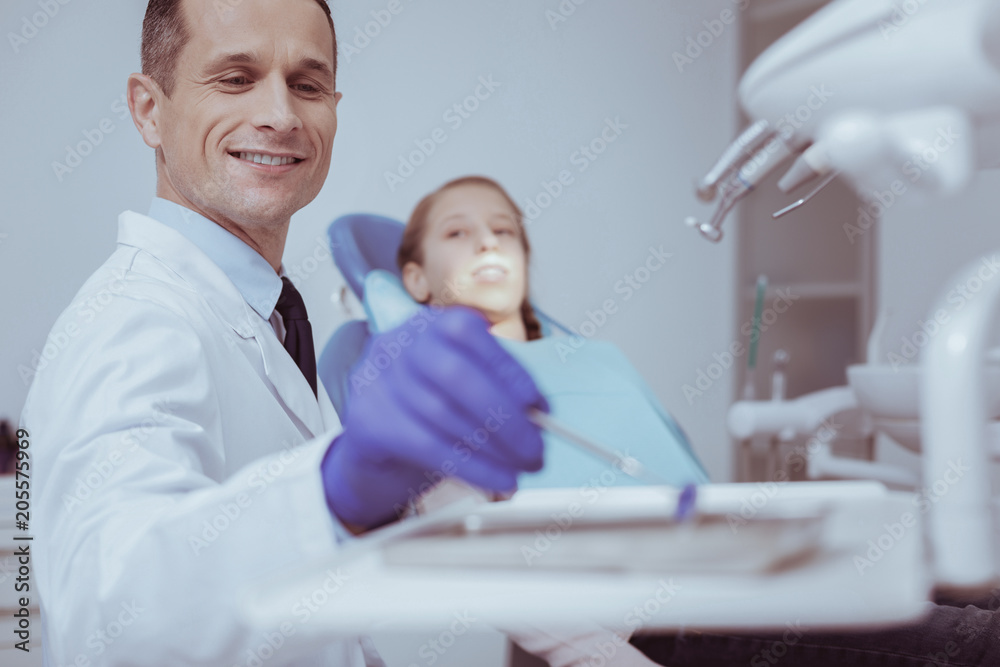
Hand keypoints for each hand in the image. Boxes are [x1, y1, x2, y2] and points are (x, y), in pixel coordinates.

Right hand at [321, 307, 547, 528]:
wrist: (374, 441)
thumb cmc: (426, 406)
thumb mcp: (458, 383)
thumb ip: (494, 386)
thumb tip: (537, 414)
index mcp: (429, 325)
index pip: (469, 335)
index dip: (509, 370)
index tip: (539, 405)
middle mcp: (399, 345)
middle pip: (454, 374)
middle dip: (503, 414)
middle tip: (535, 446)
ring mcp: (377, 381)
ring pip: (442, 415)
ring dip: (493, 447)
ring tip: (522, 465)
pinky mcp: (368, 422)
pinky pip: (428, 447)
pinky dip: (473, 467)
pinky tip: (498, 478)